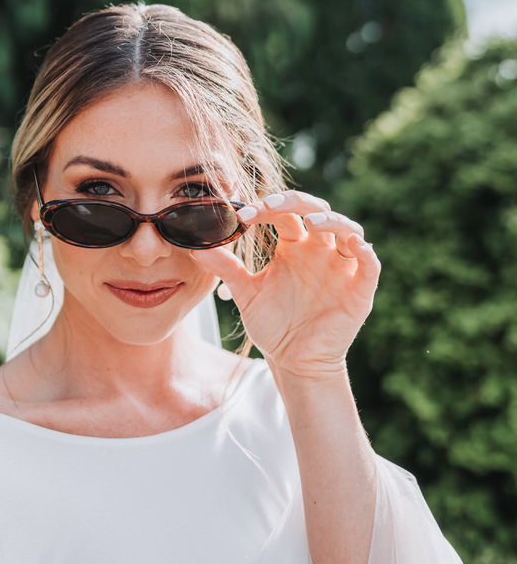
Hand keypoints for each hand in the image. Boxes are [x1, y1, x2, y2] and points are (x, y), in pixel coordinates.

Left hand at [190, 190, 380, 378]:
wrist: (293, 361)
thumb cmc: (272, 324)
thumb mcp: (246, 293)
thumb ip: (225, 268)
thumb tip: (193, 246)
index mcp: (293, 246)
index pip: (284, 214)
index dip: (266, 208)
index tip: (241, 216)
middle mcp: (318, 250)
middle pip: (316, 210)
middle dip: (296, 203)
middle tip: (271, 206)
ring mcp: (341, 267)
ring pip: (347, 229)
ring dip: (332, 221)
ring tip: (312, 222)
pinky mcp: (359, 289)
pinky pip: (369, 265)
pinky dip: (366, 252)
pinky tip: (355, 245)